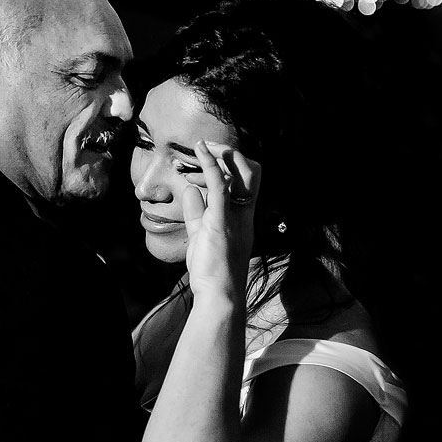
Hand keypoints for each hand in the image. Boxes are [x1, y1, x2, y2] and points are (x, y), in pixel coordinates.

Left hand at [181, 140, 260, 301]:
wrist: (219, 295)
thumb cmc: (212, 272)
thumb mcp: (201, 235)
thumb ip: (197, 213)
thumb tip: (190, 191)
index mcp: (243, 218)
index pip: (247, 183)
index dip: (231, 166)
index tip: (209, 161)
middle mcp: (245, 214)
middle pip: (251, 172)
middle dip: (231, 154)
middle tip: (207, 148)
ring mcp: (236, 216)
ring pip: (241, 172)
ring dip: (221, 154)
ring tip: (203, 145)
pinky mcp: (221, 220)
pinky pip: (220, 184)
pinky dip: (210, 162)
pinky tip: (200, 149)